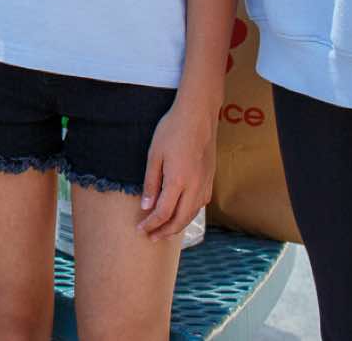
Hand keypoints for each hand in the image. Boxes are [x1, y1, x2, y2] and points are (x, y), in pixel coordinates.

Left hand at [138, 95, 215, 240]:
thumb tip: (146, 207)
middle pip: (180, 220)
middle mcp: (194, 187)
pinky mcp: (210, 178)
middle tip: (151, 237)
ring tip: (165, 230)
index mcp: (177, 181)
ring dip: (178, 225)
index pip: (163, 213)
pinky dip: (190, 213)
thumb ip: (151, 183)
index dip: (151, 225)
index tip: (140, 230)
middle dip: (164, 231)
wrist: (198, 115)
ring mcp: (205, 183)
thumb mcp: (154, 155)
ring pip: (192, 214)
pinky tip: (183, 212)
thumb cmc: (172, 130)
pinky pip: (201, 204)